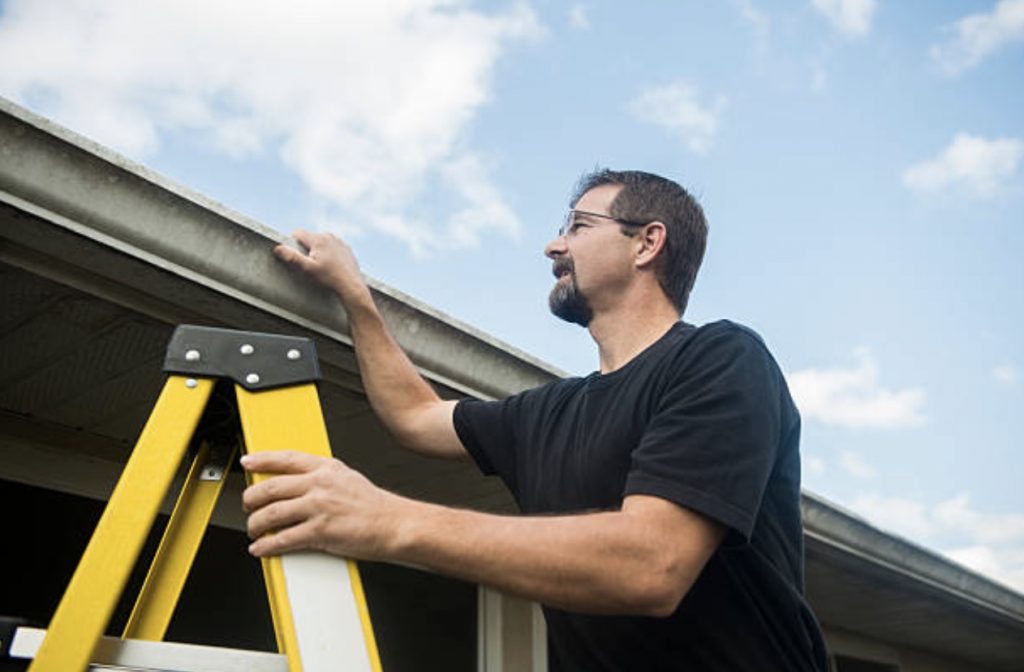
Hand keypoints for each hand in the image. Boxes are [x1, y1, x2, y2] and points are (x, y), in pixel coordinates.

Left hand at [241, 451, 403, 559]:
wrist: (394, 524)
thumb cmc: (373, 505)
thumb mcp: (347, 477)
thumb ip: (322, 476)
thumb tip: (297, 481)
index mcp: (326, 468)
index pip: (286, 458)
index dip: (262, 459)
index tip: (247, 461)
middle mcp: (320, 484)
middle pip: (271, 487)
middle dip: (251, 499)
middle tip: (248, 506)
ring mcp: (319, 507)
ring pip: (271, 514)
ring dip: (255, 524)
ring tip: (253, 530)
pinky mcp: (320, 531)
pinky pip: (283, 539)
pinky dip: (267, 546)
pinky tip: (261, 548)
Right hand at [274, 229, 368, 304]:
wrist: (351, 286)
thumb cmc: (329, 278)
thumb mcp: (308, 269)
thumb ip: (292, 257)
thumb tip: (278, 248)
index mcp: (318, 239)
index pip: (298, 233)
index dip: (292, 243)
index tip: (294, 254)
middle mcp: (329, 236)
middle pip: (310, 237)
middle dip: (306, 248)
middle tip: (308, 263)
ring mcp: (339, 242)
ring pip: (322, 242)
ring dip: (318, 250)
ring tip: (320, 266)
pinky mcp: (346, 249)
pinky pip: (333, 247)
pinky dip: (329, 254)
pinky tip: (331, 266)